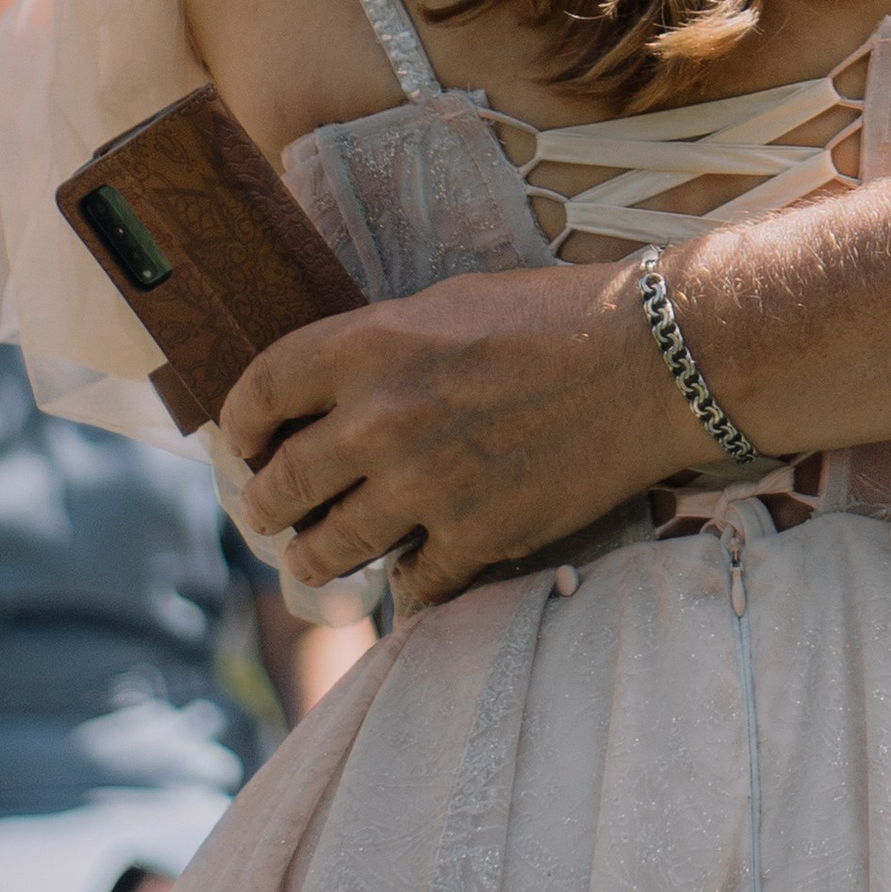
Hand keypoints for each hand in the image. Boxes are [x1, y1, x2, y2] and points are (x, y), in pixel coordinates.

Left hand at [226, 266, 701, 605]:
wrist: (652, 362)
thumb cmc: (554, 319)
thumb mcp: (445, 306)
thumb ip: (378, 350)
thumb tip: (328, 394)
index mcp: (367, 345)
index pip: (258, 393)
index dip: (238, 426)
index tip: (244, 444)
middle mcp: (380, 419)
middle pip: (278, 486)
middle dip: (262, 506)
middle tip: (266, 513)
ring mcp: (426, 485)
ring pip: (328, 549)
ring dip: (316, 557)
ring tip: (319, 557)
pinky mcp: (477, 535)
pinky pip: (411, 585)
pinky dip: (408, 584)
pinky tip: (413, 573)